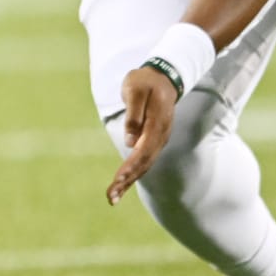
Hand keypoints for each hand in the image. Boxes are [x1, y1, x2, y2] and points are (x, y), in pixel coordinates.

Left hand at [107, 65, 179, 205]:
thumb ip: (134, 114)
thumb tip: (130, 141)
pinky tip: (122, 184)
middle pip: (143, 164)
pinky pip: (143, 160)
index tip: (117, 180)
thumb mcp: (135, 90)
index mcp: (156, 125)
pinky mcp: (153, 140)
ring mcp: (158, 140)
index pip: (142, 151)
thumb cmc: (145, 82)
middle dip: (127, 182)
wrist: (164, 77)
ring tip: (113, 197)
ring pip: (144, 165)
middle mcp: (160, 136)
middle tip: (111, 198)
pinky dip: (133, 173)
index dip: (130, 167)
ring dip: (129, 182)